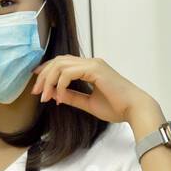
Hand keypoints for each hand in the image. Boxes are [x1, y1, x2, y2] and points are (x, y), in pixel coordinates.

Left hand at [30, 55, 158, 125]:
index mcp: (90, 68)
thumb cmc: (117, 107)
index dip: (47, 71)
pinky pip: (68, 73)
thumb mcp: (88, 103)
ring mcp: (93, 64)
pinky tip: (60, 98)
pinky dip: (60, 85)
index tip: (37, 85)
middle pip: (58, 61)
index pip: (62, 62)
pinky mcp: (95, 70)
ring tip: (45, 97)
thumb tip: (54, 94)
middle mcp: (91, 63)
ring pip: (60, 65)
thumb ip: (72, 97)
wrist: (134, 109)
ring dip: (49, 81)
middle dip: (43, 76)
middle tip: (36, 93)